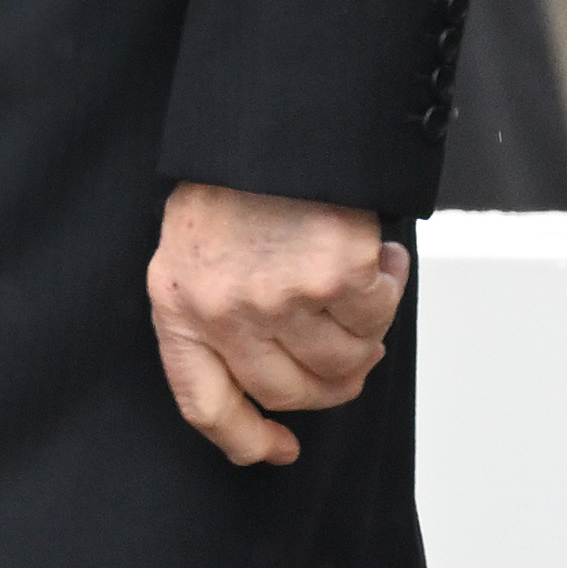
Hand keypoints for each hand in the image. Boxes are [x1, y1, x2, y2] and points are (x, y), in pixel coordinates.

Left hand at [147, 181, 409, 470]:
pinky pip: (377, 317)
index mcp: (176, 304)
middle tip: (351, 355)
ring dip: (366, 337)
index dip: (246, 439)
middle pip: (288, 391)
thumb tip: (269, 379)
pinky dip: (390, 292)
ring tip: (367, 295)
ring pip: (342, 362)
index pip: (204, 403)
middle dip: (329, 384)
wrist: (267, 119)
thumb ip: (214, 311)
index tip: (280, 448)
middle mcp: (222, 310)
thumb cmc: (232, 178)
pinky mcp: (332, 276)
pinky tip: (384, 262)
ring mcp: (277, 297)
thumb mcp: (193, 249)